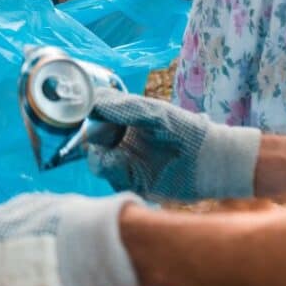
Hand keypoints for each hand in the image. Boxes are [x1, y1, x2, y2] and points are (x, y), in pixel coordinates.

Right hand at [83, 90, 260, 201]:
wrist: (212, 163)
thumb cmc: (187, 130)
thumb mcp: (154, 114)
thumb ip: (124, 107)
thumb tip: (93, 102)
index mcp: (126, 119)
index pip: (95, 113)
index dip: (82, 113)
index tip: (73, 112)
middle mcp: (122, 140)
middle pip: (90, 138)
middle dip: (85, 136)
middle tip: (88, 135)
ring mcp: (127, 162)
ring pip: (96, 160)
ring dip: (99, 155)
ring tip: (110, 152)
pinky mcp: (133, 183)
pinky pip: (111, 178)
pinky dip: (110, 170)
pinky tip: (120, 164)